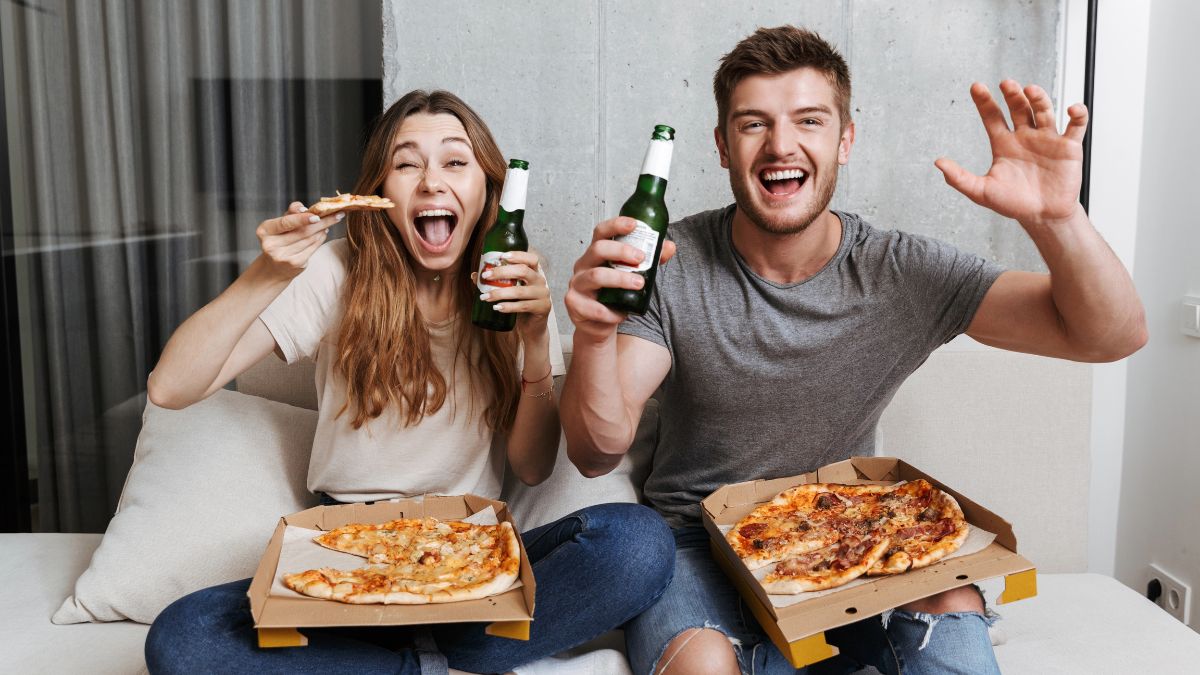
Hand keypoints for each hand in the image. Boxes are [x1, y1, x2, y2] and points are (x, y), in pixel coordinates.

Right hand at [255, 201, 342, 279]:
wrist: (274, 268)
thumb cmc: (279, 239)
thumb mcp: (280, 224)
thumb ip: (291, 213)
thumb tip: (304, 208)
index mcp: (264, 231)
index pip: (286, 222)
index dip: (302, 219)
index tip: (317, 215)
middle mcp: (271, 245)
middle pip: (302, 231)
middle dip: (322, 222)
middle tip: (338, 214)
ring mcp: (283, 256)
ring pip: (310, 239)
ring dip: (323, 229)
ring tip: (331, 221)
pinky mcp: (295, 264)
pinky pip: (313, 248)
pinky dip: (320, 238)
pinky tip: (324, 232)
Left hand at [476, 251, 551, 341]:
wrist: (533, 326)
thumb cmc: (520, 303)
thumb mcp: (510, 290)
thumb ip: (496, 282)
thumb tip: (475, 275)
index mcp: (535, 272)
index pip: (531, 258)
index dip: (518, 255)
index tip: (502, 256)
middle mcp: (541, 280)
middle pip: (523, 271)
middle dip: (502, 272)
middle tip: (486, 276)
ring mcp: (543, 294)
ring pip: (520, 291)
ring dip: (500, 293)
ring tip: (485, 297)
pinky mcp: (542, 307)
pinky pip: (523, 306)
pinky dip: (509, 306)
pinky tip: (497, 308)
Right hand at [565, 217, 676, 340]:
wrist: (597, 324)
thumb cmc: (613, 294)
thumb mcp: (631, 274)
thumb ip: (650, 261)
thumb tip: (669, 247)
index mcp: (597, 253)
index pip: (601, 232)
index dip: (616, 225)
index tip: (634, 224)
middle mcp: (584, 265)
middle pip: (598, 249)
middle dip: (621, 251)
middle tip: (641, 258)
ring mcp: (577, 284)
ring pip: (596, 276)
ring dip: (620, 279)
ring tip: (639, 284)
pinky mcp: (575, 304)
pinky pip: (594, 307)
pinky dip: (611, 311)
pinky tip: (623, 313)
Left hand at [935, 81, 1087, 227]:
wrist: (1042, 216)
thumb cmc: (1013, 204)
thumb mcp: (981, 192)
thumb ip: (959, 178)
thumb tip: (938, 163)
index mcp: (1004, 144)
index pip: (992, 116)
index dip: (984, 102)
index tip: (976, 87)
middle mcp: (1025, 136)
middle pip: (1018, 108)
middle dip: (1012, 95)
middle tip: (1006, 84)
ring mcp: (1047, 139)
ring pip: (1043, 110)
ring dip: (1038, 98)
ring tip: (1030, 90)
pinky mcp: (1068, 146)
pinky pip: (1075, 126)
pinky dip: (1077, 114)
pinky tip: (1071, 109)